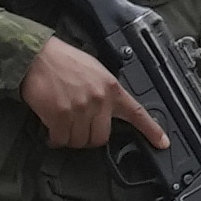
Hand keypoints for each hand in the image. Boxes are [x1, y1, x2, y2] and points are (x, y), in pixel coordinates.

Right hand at [18, 35, 142, 150]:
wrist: (38, 57)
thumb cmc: (64, 61)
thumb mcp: (96, 71)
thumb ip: (106, 92)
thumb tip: (108, 112)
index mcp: (111, 88)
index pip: (136, 113)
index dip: (151, 130)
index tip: (162, 143)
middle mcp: (99, 100)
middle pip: (101, 138)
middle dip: (89, 137)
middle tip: (78, 128)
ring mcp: (79, 109)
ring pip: (80, 141)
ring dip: (70, 138)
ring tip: (63, 126)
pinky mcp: (59, 116)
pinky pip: (61, 139)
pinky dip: (55, 139)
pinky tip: (52, 131)